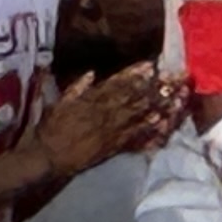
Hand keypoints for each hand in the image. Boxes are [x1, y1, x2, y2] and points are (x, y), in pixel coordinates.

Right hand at [42, 63, 180, 175]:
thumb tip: (91, 73)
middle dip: (153, 87)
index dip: (135, 73)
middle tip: (171, 79)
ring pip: (136, 112)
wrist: (49, 155)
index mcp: (90, 98)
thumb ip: (77, 88)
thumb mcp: (59, 102)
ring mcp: (109, 128)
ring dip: (155, 104)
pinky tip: (160, 122)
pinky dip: (146, 128)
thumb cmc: (50, 129)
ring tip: (172, 96)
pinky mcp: (112, 145)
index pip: (116, 82)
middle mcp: (103, 110)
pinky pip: (133, 135)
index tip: (150, 66)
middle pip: (132, 95)